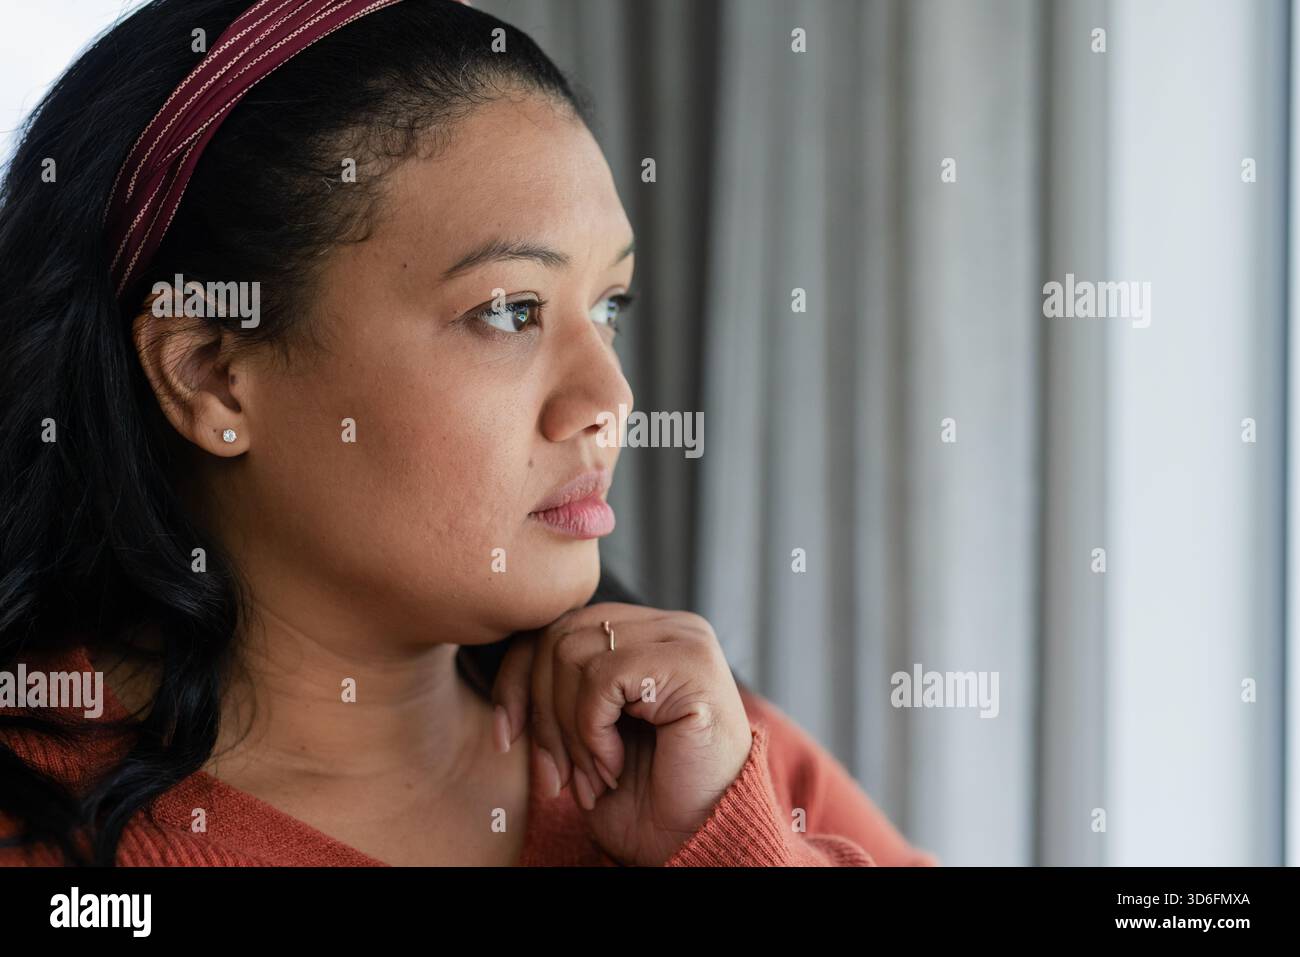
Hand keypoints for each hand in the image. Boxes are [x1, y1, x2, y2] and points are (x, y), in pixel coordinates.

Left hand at [490, 602, 752, 864]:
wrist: (700, 840)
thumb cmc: (647, 796)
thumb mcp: (584, 739)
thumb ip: (556, 697)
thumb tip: (507, 694)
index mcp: (644, 635)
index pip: (557, 626)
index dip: (517, 678)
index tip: (505, 736)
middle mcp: (667, 627)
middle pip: (559, 637)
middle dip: (542, 714)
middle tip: (558, 775)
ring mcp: (683, 639)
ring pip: (572, 654)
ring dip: (569, 730)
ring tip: (592, 776)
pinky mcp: (691, 662)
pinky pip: (602, 678)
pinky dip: (592, 731)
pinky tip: (614, 766)